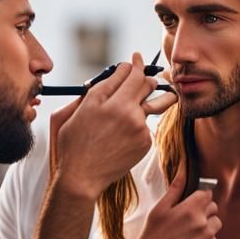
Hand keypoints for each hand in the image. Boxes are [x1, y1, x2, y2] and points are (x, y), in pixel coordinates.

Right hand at [49, 53, 156, 199]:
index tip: (135, 61)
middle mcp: (123, 109)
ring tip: (167, 91)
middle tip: (147, 75)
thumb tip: (110, 78)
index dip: (133, 64)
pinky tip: (129, 131)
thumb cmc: (72, 144)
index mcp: (103, 99)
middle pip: (146, 83)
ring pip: (154, 103)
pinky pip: (147, 125)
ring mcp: (138, 126)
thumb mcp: (72, 112)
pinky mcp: (145, 141)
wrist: (82, 177)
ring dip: (159, 96)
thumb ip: (92, 92)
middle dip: (146, 76)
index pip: (127, 72)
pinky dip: (141, 124)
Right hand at [120, 164, 220, 238]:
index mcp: (191, 210)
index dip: (200, 197)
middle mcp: (203, 224)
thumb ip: (175, 189)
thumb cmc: (151, 236)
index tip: (193, 202)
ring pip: (215, 226)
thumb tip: (183, 171)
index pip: (207, 194)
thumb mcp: (159, 209)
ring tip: (187, 233)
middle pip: (214, 209)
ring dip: (206, 227)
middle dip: (203, 211)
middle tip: (187, 219)